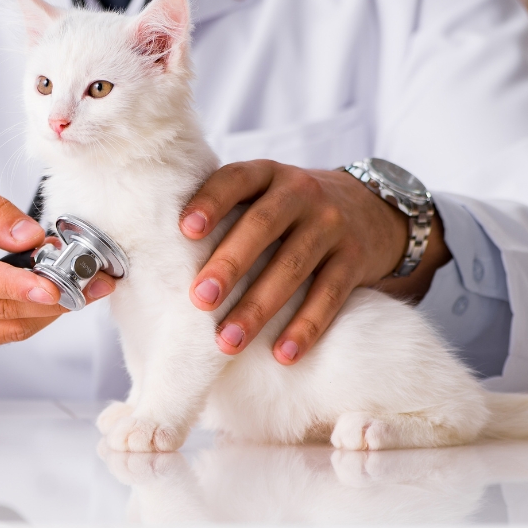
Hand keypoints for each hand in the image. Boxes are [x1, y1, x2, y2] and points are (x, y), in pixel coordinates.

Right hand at [0, 173, 115, 353]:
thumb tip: (32, 235)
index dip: (15, 286)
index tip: (54, 287)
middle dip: (54, 298)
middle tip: (95, 279)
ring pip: (7, 329)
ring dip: (52, 311)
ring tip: (87, 285)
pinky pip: (2, 336)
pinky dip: (33, 318)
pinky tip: (53, 296)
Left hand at [180, 161, 448, 364]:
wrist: (371, 209)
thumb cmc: (290, 210)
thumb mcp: (264, 194)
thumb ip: (225, 211)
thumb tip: (156, 254)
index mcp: (267, 174)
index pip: (235, 179)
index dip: (210, 201)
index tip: (184, 229)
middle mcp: (301, 193)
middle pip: (262, 226)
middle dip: (229, 264)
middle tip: (199, 300)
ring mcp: (331, 225)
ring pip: (294, 266)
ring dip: (259, 307)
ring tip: (228, 341)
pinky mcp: (355, 258)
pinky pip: (330, 295)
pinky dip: (306, 326)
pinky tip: (283, 353)